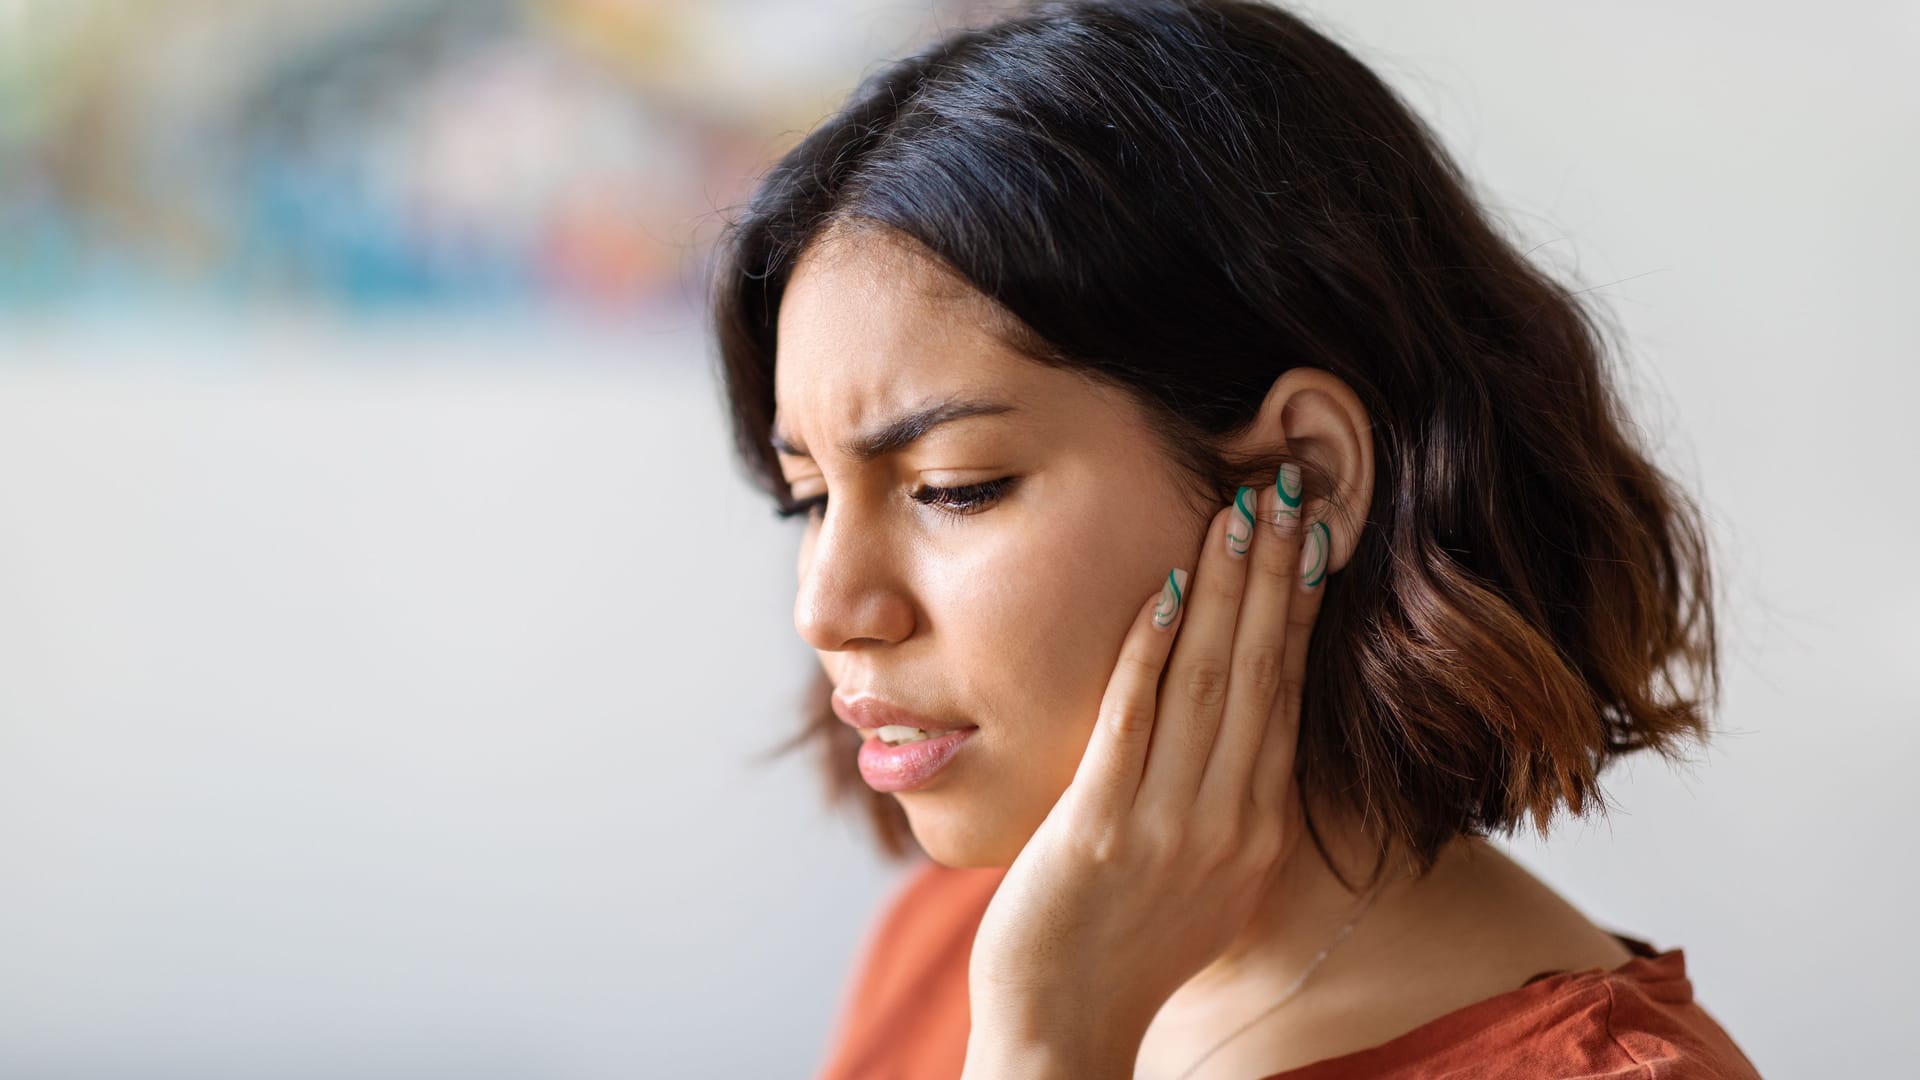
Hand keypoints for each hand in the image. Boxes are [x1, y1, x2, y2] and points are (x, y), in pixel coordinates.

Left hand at [962, 467, 1331, 1075]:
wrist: (1065, 1028)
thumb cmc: (1122, 950)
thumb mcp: (1204, 879)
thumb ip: (1223, 805)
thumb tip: (1234, 733)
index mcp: (1258, 829)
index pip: (1289, 694)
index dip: (1298, 608)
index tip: (1308, 536)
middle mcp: (1231, 823)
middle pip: (1263, 673)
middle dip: (1274, 576)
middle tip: (1286, 490)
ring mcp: (1170, 826)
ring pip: (1210, 684)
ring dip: (1224, 591)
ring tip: (1237, 513)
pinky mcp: (1102, 828)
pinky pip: (1134, 723)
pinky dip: (1151, 653)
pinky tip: (1163, 590)